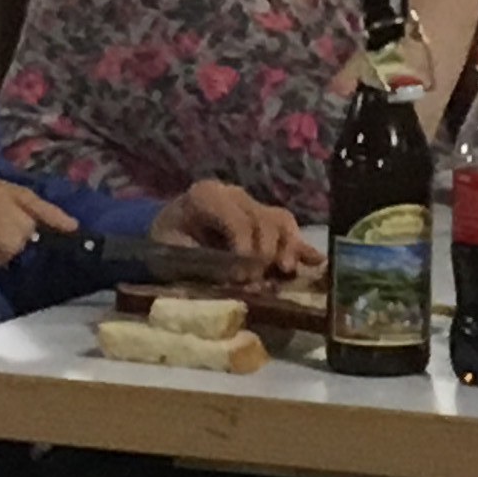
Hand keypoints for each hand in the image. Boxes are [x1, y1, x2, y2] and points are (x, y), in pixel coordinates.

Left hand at [153, 179, 318, 275]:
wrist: (162, 231)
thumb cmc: (164, 242)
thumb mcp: (171, 251)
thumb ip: (200, 263)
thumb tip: (232, 279)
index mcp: (206, 196)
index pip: (238, 218)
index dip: (244, 248)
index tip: (242, 277)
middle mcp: (233, 194)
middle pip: (263, 219)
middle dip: (264, 253)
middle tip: (256, 282)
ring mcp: (250, 203)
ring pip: (280, 219)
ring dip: (287, 247)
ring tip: (286, 271)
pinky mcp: (261, 216)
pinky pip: (286, 226)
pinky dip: (299, 244)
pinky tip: (315, 261)